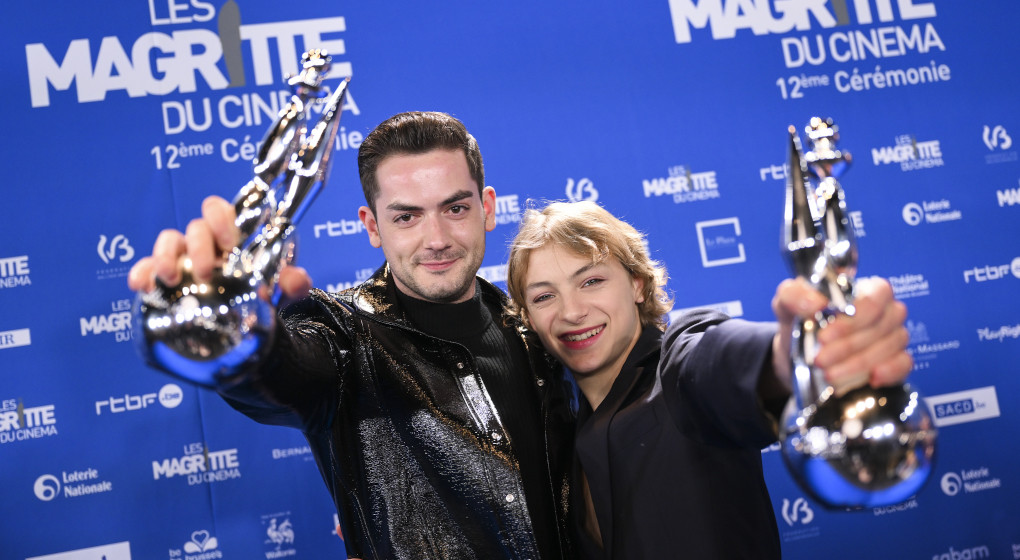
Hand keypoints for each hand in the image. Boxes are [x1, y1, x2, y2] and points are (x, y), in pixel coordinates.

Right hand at [127, 196, 312, 302]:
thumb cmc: (261, 289)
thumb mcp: (280, 287)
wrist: (246, 317)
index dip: (221, 220)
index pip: (218, 210)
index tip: (231, 244)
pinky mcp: (166, 277)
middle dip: (199, 248)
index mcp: (231, 235)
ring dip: (166, 257)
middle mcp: (205, 242)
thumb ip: (292, 282)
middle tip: (205, 273)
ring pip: (168, 242)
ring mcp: (183, 258)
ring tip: (170, 279)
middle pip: (194, 228)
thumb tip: (296, 281)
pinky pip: (147, 268)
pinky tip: (141, 285)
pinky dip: (142, 273)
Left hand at [771, 276, 912, 390]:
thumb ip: (794, 294)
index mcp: (863, 289)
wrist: (798, 355)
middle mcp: (884, 310)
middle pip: (881, 325)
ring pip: (890, 346)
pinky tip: (870, 379)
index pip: (876, 295)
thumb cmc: (799, 322)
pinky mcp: (896, 360)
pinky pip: (904, 364)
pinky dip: (889, 371)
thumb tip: (815, 303)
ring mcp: (893, 335)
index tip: (824, 336)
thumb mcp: (786, 303)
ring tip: (829, 374)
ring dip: (858, 363)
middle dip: (848, 347)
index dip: (854, 317)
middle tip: (819, 360)